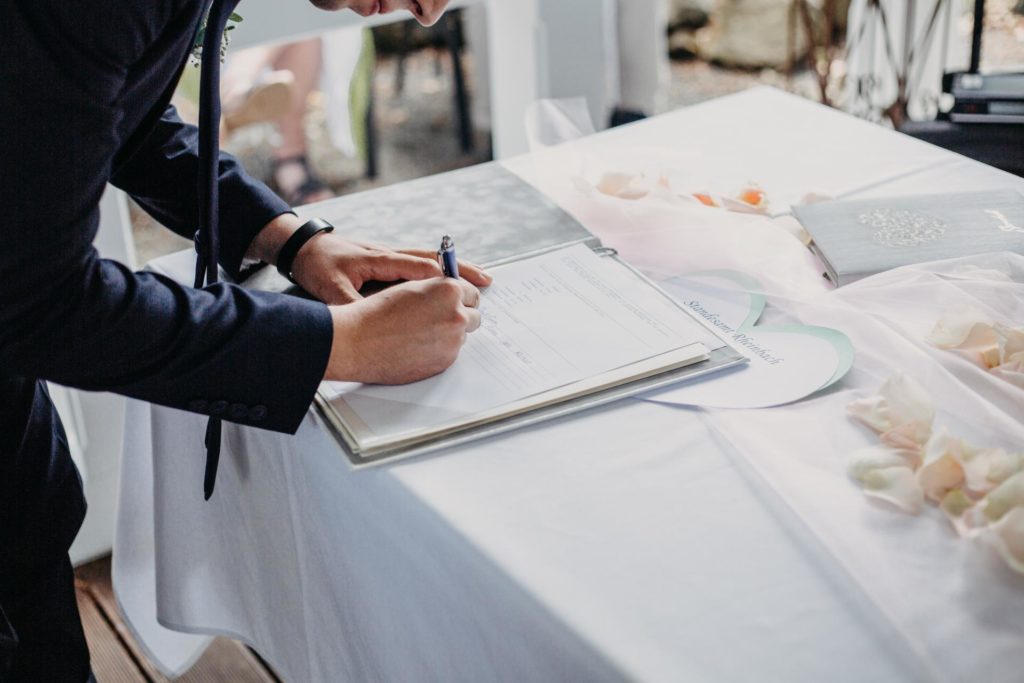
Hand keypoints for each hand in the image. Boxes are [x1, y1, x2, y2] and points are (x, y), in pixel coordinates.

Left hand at [292, 235, 491, 304]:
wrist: (302, 245)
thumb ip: (349, 304)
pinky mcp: (388, 260)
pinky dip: (442, 270)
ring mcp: (390, 254)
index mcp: (377, 258)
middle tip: (486, 280)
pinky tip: (454, 280)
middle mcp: (389, 253)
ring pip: (431, 259)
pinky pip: (421, 263)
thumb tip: (368, 321)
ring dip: (456, 269)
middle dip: (461, 269)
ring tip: (481, 278)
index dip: (439, 278)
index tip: (460, 290)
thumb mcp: (329, 288)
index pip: (415, 266)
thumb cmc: (316, 265)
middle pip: (433, 259)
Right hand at [326, 277, 481, 382]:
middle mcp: (456, 314)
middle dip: (459, 316)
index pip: (472, 292)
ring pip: (461, 335)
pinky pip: (450, 353)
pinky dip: (438, 351)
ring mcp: (453, 340)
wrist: (357, 342)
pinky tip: (415, 346)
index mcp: (448, 290)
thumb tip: (455, 294)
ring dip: (449, 334)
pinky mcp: (446, 361)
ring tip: (419, 333)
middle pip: (473, 315)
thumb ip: (437, 289)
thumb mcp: (410, 288)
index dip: (461, 297)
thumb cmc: (377, 312)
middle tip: (437, 319)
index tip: (455, 301)